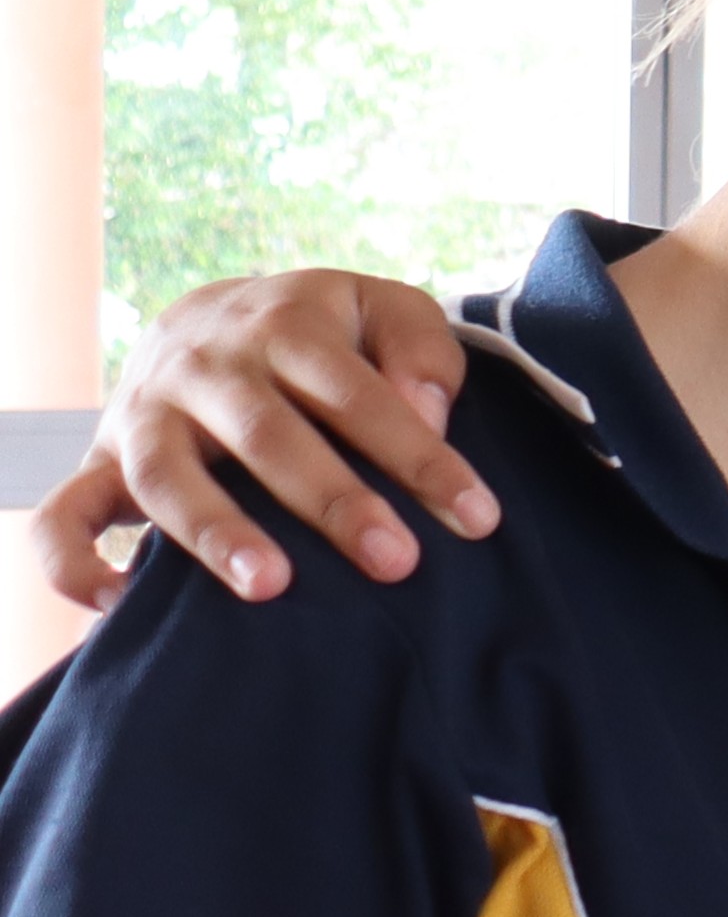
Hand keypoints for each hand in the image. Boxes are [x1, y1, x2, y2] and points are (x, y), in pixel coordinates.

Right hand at [33, 268, 480, 611]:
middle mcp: (203, 368)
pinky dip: (77, 563)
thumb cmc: (325, 332)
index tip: (476, 517)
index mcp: (283, 326)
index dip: (418, 455)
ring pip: (163, 476)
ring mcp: (142, 417)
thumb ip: (422, 349)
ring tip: (273, 588)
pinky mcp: (98, 463)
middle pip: (265, 433)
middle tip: (395, 562)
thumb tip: (427, 411)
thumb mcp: (383, 310)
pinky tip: (122, 606)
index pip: (357, 392)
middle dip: (331, 499)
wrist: (211, 320)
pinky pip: (63, 516)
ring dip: (215, 532)